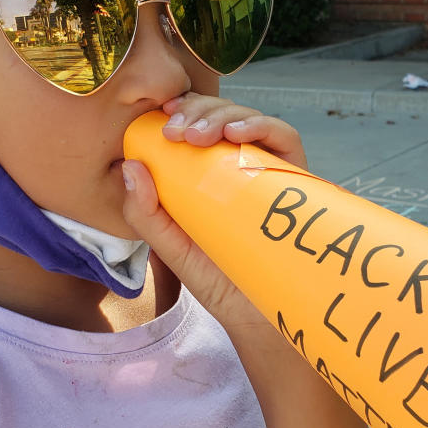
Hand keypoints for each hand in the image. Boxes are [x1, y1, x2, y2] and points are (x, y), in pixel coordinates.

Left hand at [121, 93, 305, 326]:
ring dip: (221, 115)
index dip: (182, 111)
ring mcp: (269, 170)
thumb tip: (131, 166)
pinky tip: (235, 135)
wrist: (257, 316)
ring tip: (199, 135)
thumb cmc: (217, 281)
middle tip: (176, 130)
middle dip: (197, 111)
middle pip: (222, 116)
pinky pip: (284, 137)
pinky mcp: (296, 178)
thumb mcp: (172, 247)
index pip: (198, 126)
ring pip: (249, 119)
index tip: (161, 116)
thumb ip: (146, 213)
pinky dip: (260, 126)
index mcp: (209, 176)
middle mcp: (240, 167)